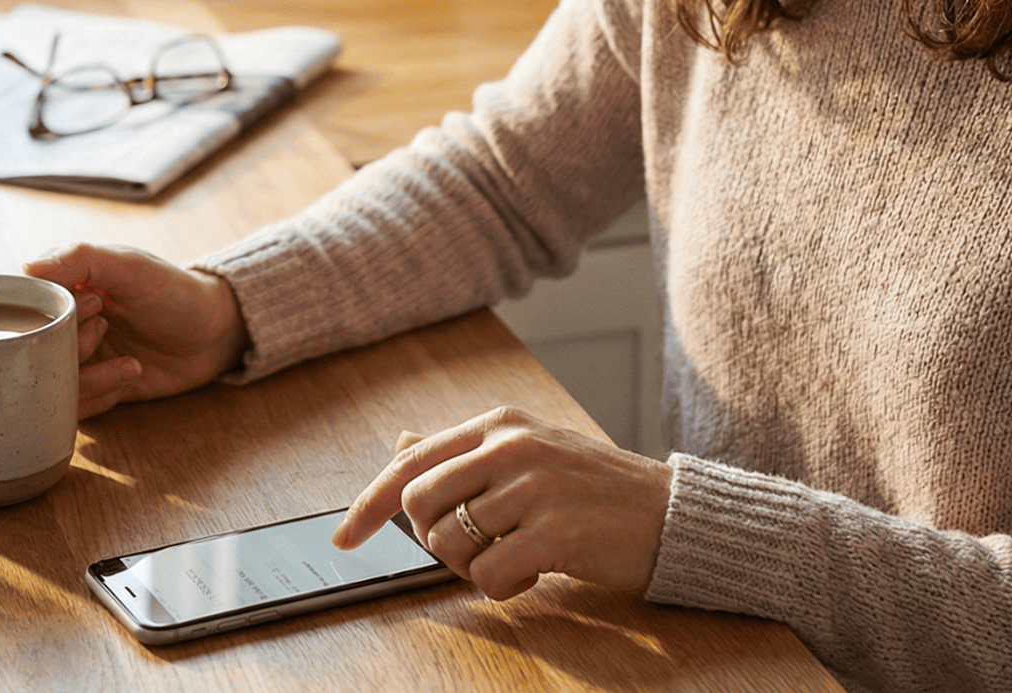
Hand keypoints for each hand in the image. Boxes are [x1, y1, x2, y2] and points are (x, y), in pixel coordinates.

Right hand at [26, 243, 247, 419]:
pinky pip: (77, 406)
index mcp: (66, 292)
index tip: (91, 304)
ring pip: (53, 383)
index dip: (50, 314)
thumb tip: (29, 268)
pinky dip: (101, 394)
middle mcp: (67, 328)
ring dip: (88, 376)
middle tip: (105, 329)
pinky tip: (133, 371)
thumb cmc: (174, 291)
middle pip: (37, 351)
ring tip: (129, 360)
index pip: (26, 309)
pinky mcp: (98, 389)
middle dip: (72, 346)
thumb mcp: (131, 267)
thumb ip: (82, 259)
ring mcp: (82, 361)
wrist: (215, 332)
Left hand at [331, 406, 673, 600]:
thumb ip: (464, 451)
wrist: (669, 513)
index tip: (342, 540)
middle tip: (477, 550)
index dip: (367, 505)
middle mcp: (512, 445)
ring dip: (475, 568)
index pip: (410, 463)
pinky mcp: (556, 530)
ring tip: (518, 557)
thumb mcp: (529, 450)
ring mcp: (534, 485)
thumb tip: (401, 444)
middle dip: (435, 542)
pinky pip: (489, 577)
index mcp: (500, 423)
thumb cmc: (594, 488)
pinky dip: (504, 589)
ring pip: (452, 544)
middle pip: (420, 505)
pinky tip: (537, 574)